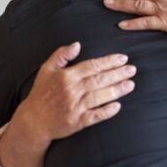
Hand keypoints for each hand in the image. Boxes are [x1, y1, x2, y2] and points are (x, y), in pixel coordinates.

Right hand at [11, 42, 135, 145]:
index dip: (109, 62)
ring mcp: (74, 107)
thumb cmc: (42, 93)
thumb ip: (61, 55)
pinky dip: (106, 112)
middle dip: (118, 74)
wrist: (33, 121)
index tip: (123, 58)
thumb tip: (77, 44)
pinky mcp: (76, 122)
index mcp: (66, 76)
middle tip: (132, 70)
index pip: (92, 66)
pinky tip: (117, 107)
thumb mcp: (46, 70)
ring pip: (99, 97)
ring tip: (131, 84)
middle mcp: (71, 91)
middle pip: (99, 80)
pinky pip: (94, 116)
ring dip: (116, 90)